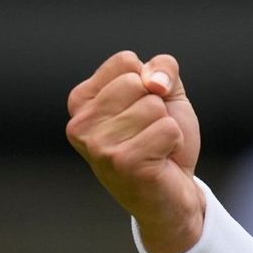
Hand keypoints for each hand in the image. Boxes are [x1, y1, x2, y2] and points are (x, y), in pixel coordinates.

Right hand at [66, 50, 204, 252]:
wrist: (173, 192)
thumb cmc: (162, 138)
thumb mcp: (165, 92)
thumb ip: (162, 68)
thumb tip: (153, 82)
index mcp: (81, 102)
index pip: (125, 61)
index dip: (149, 80)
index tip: (142, 108)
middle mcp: (79, 125)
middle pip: (137, 82)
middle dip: (157, 104)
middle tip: (149, 132)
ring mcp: (98, 147)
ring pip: (153, 106)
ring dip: (165, 125)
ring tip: (154, 147)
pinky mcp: (122, 164)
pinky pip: (166, 129)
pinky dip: (173, 142)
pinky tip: (159, 160)